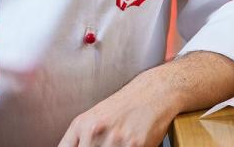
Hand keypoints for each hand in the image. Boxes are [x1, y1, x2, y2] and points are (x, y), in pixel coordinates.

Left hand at [58, 83, 176, 146]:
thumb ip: (79, 140)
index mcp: (81, 125)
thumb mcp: (94, 119)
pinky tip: (130, 142)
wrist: (153, 92)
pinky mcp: (134, 145)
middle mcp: (94, 131)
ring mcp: (114, 139)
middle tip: (109, 144)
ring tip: (120, 142)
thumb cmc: (124, 106)